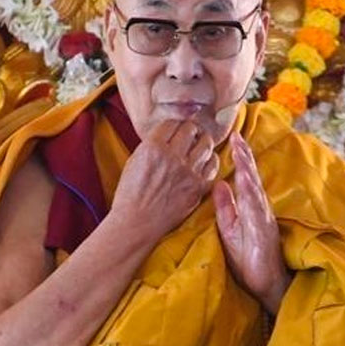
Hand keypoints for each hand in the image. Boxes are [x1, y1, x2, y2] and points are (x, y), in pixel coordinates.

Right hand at [110, 120, 218, 243]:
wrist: (137, 223)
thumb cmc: (131, 194)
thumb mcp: (134, 160)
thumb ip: (152, 144)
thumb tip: (168, 133)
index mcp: (153, 147)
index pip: (173, 122)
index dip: (174, 125)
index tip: (175, 129)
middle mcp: (173, 156)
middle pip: (191, 129)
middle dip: (190, 130)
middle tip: (189, 135)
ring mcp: (188, 172)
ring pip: (206, 144)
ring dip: (202, 142)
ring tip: (198, 146)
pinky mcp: (198, 187)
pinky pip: (214, 165)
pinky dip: (210, 161)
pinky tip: (204, 162)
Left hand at [213, 133, 289, 314]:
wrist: (265, 286)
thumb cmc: (248, 259)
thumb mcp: (229, 229)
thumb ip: (225, 207)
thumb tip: (219, 183)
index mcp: (250, 207)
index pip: (244, 178)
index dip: (240, 158)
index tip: (233, 137)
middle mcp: (259, 210)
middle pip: (251, 179)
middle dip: (244, 157)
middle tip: (237, 136)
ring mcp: (263, 221)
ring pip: (254, 191)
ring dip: (247, 171)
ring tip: (240, 152)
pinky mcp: (264, 234)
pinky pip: (257, 212)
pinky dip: (252, 197)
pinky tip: (246, 184)